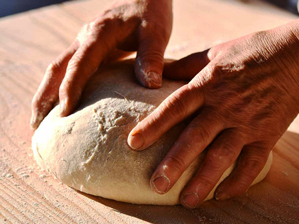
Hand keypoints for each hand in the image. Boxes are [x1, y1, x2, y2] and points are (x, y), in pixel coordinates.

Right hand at [31, 0, 171, 128]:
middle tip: (37, 124)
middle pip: (57, 68)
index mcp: (100, 34)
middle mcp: (85, 39)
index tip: (65, 112)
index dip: (70, 88)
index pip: (80, 63)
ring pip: (58, 70)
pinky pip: (70, 70)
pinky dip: (60, 88)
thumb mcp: (156, 34)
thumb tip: (150, 85)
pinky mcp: (89, 50)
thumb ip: (152, 57)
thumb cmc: (151, 14)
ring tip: (40, 122)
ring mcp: (84, 45)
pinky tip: (61, 106)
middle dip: (45, 96)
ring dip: (46, 94)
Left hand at [127, 29, 298, 207]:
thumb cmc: (249, 53)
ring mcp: (247, 123)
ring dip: (204, 180)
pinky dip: (238, 182)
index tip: (133, 143)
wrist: (294, 57)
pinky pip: (252, 163)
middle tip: (156, 184)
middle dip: (175, 163)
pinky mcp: (267, 135)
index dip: (154, 125)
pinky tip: (222, 195)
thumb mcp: (213, 53)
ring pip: (223, 156)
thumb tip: (159, 72)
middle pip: (196, 138)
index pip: (176, 107)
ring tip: (187, 201)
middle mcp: (225, 107)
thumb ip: (185, 66)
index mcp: (208, 85)